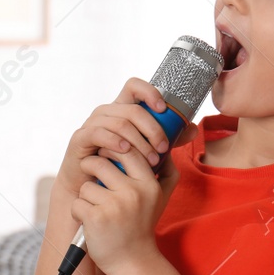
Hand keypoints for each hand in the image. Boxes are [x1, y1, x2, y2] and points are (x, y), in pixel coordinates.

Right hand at [56, 78, 185, 207]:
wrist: (92, 188)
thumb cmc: (120, 168)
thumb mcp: (148, 152)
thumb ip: (168, 139)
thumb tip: (193, 128)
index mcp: (123, 110)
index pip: (134, 86)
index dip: (149, 92)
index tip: (163, 108)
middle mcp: (107, 112)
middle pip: (133, 109)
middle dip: (153, 129)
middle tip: (164, 149)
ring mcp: (92, 123)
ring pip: (120, 122)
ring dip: (139, 142)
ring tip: (151, 160)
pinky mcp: (80, 138)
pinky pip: (99, 132)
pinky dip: (115, 141)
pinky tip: (125, 151)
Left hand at [70, 120, 197, 274]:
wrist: (134, 261)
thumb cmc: (141, 225)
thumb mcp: (161, 198)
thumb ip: (166, 172)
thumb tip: (165, 149)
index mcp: (149, 184)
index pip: (128, 150)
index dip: (112, 148)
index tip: (105, 155)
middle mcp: (134, 193)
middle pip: (100, 163)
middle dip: (91, 168)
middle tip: (93, 179)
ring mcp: (115, 206)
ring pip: (87, 185)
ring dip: (86, 197)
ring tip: (97, 209)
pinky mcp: (97, 218)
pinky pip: (78, 202)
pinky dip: (78, 212)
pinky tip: (89, 222)